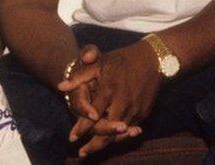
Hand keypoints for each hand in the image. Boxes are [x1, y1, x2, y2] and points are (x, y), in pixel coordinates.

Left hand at [58, 41, 162, 156]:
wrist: (153, 59)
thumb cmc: (122, 59)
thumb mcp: (99, 63)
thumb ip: (80, 76)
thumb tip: (60, 87)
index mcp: (109, 90)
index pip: (92, 115)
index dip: (81, 128)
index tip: (71, 138)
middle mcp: (122, 103)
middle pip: (107, 131)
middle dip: (94, 145)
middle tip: (82, 154)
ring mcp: (135, 109)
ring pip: (119, 134)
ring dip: (106, 144)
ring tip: (93, 151)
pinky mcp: (144, 113)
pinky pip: (130, 128)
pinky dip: (120, 136)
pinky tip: (112, 140)